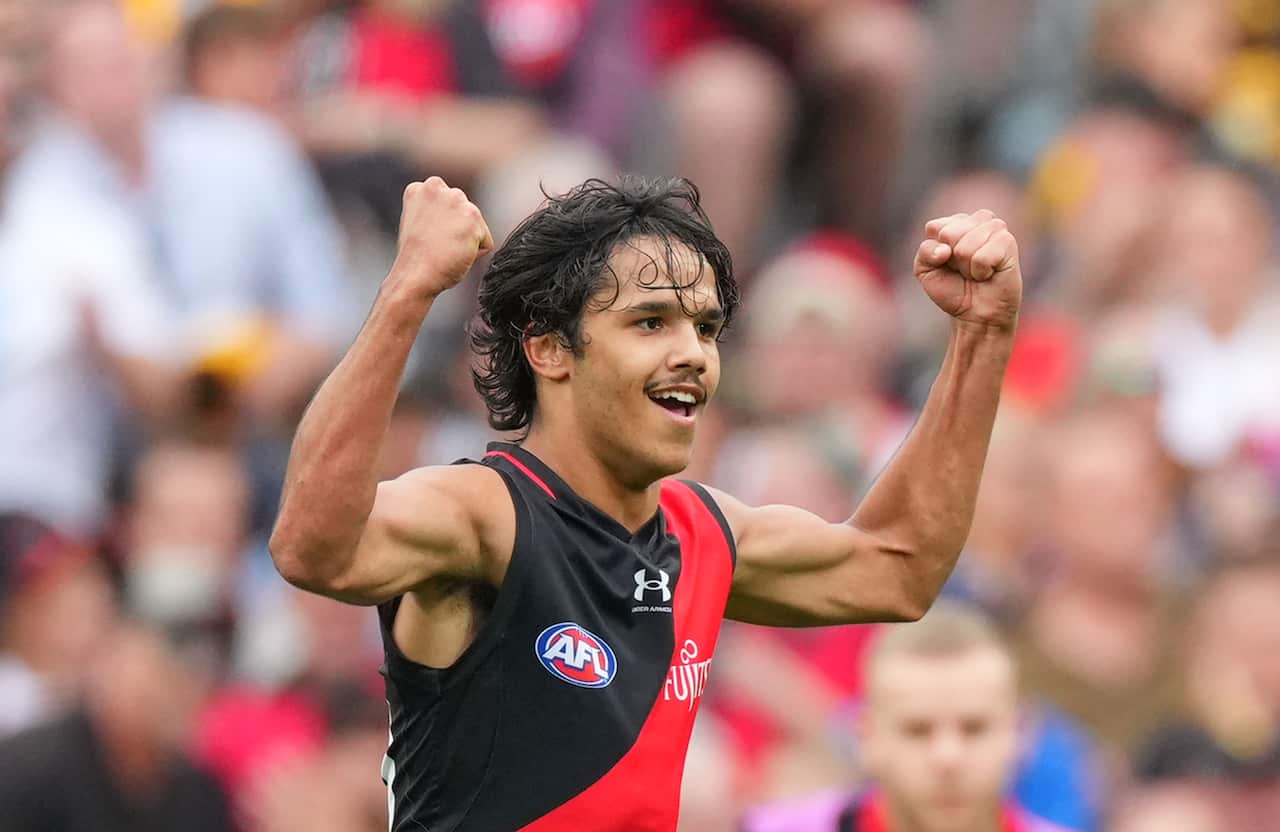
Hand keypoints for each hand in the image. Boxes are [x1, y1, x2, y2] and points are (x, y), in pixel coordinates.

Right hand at [389, 177, 493, 299]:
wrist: (414, 275)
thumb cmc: (416, 258)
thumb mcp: (420, 224)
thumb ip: (436, 212)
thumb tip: (454, 220)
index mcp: (421, 189)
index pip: (449, 207)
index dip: (442, 228)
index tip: (428, 237)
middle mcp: (437, 186)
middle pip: (465, 213)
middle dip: (457, 230)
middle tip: (437, 245)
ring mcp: (455, 199)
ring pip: (476, 226)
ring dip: (466, 241)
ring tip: (445, 250)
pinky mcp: (472, 215)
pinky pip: (485, 242)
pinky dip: (475, 254)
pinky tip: (455, 255)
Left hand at [913, 209, 1021, 333]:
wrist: (974, 314)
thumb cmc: (952, 289)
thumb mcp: (926, 270)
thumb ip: (925, 251)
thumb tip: (945, 249)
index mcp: (956, 222)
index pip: (935, 228)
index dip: (936, 253)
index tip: (947, 264)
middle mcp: (977, 220)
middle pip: (949, 233)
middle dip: (951, 259)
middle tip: (963, 270)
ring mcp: (995, 229)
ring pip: (966, 245)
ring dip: (967, 266)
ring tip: (976, 272)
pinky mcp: (1008, 243)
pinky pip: (982, 257)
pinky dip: (980, 271)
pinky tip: (988, 274)